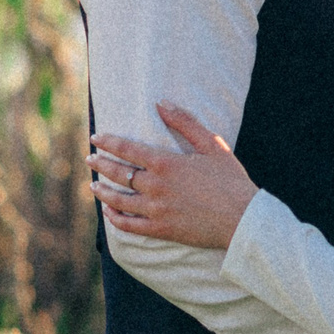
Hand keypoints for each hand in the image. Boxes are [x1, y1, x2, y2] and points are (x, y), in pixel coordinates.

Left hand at [89, 104, 258, 250]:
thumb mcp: (212, 144)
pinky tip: (109, 213)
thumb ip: (185, 122)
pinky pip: (129, 226)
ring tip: (93, 186)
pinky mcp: (160, 230)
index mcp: (166, 163)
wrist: (243, 218)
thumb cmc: (231, 179)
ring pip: (119, 200)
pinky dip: (115, 219)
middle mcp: (155, 186)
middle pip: (118, 173)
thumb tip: (162, 103)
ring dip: (103, 191)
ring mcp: (156, 210)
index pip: (127, 149)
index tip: (96, 138)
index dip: (108, 142)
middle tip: (90, 159)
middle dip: (100, 164)